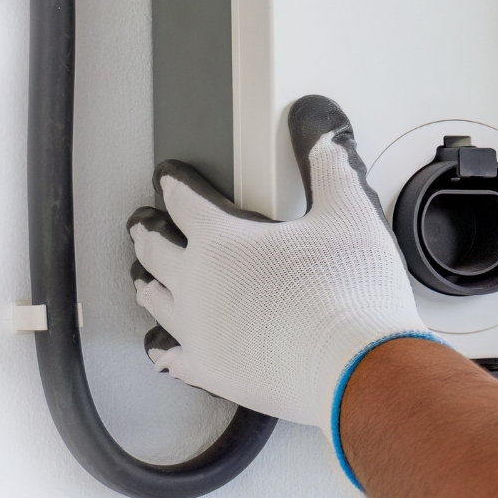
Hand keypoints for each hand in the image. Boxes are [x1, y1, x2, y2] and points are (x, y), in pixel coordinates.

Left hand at [127, 95, 434, 479]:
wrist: (356, 369)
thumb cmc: (350, 293)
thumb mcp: (348, 211)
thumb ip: (329, 163)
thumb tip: (322, 125)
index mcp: (222, 240)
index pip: (184, 201)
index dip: (173, 183)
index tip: (166, 177)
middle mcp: (198, 285)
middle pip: (156, 249)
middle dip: (147, 230)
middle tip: (141, 221)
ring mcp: (200, 332)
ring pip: (156, 300)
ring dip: (147, 281)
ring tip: (143, 274)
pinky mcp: (213, 373)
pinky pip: (172, 356)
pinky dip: (163, 345)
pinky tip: (162, 346)